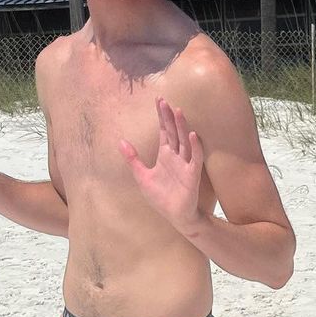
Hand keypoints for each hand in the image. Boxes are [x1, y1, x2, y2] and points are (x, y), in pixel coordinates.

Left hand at [120, 97, 203, 232]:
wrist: (175, 216)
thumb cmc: (161, 197)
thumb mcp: (142, 176)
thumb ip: (133, 159)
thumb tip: (120, 141)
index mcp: (165, 155)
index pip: (164, 131)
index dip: (161, 117)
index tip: (159, 100)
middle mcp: (176, 156)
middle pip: (173, 132)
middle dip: (169, 117)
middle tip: (165, 101)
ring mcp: (185, 164)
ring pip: (184, 141)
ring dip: (182, 127)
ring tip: (178, 111)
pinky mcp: (192, 175)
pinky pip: (194, 158)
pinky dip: (194, 147)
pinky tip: (192, 135)